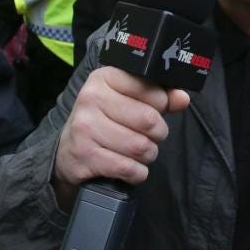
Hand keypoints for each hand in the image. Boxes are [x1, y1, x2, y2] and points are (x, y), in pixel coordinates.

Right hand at [52, 67, 189, 205]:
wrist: (68, 152)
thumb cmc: (105, 121)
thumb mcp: (128, 100)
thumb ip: (159, 96)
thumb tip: (182, 98)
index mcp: (105, 77)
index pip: (152, 90)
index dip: (160, 105)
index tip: (152, 110)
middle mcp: (91, 98)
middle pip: (149, 121)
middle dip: (157, 134)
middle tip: (147, 136)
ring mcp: (86, 127)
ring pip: (141, 147)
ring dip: (147, 154)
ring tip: (136, 152)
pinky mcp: (85, 155)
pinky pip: (129, 168)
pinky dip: (137, 172)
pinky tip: (128, 167)